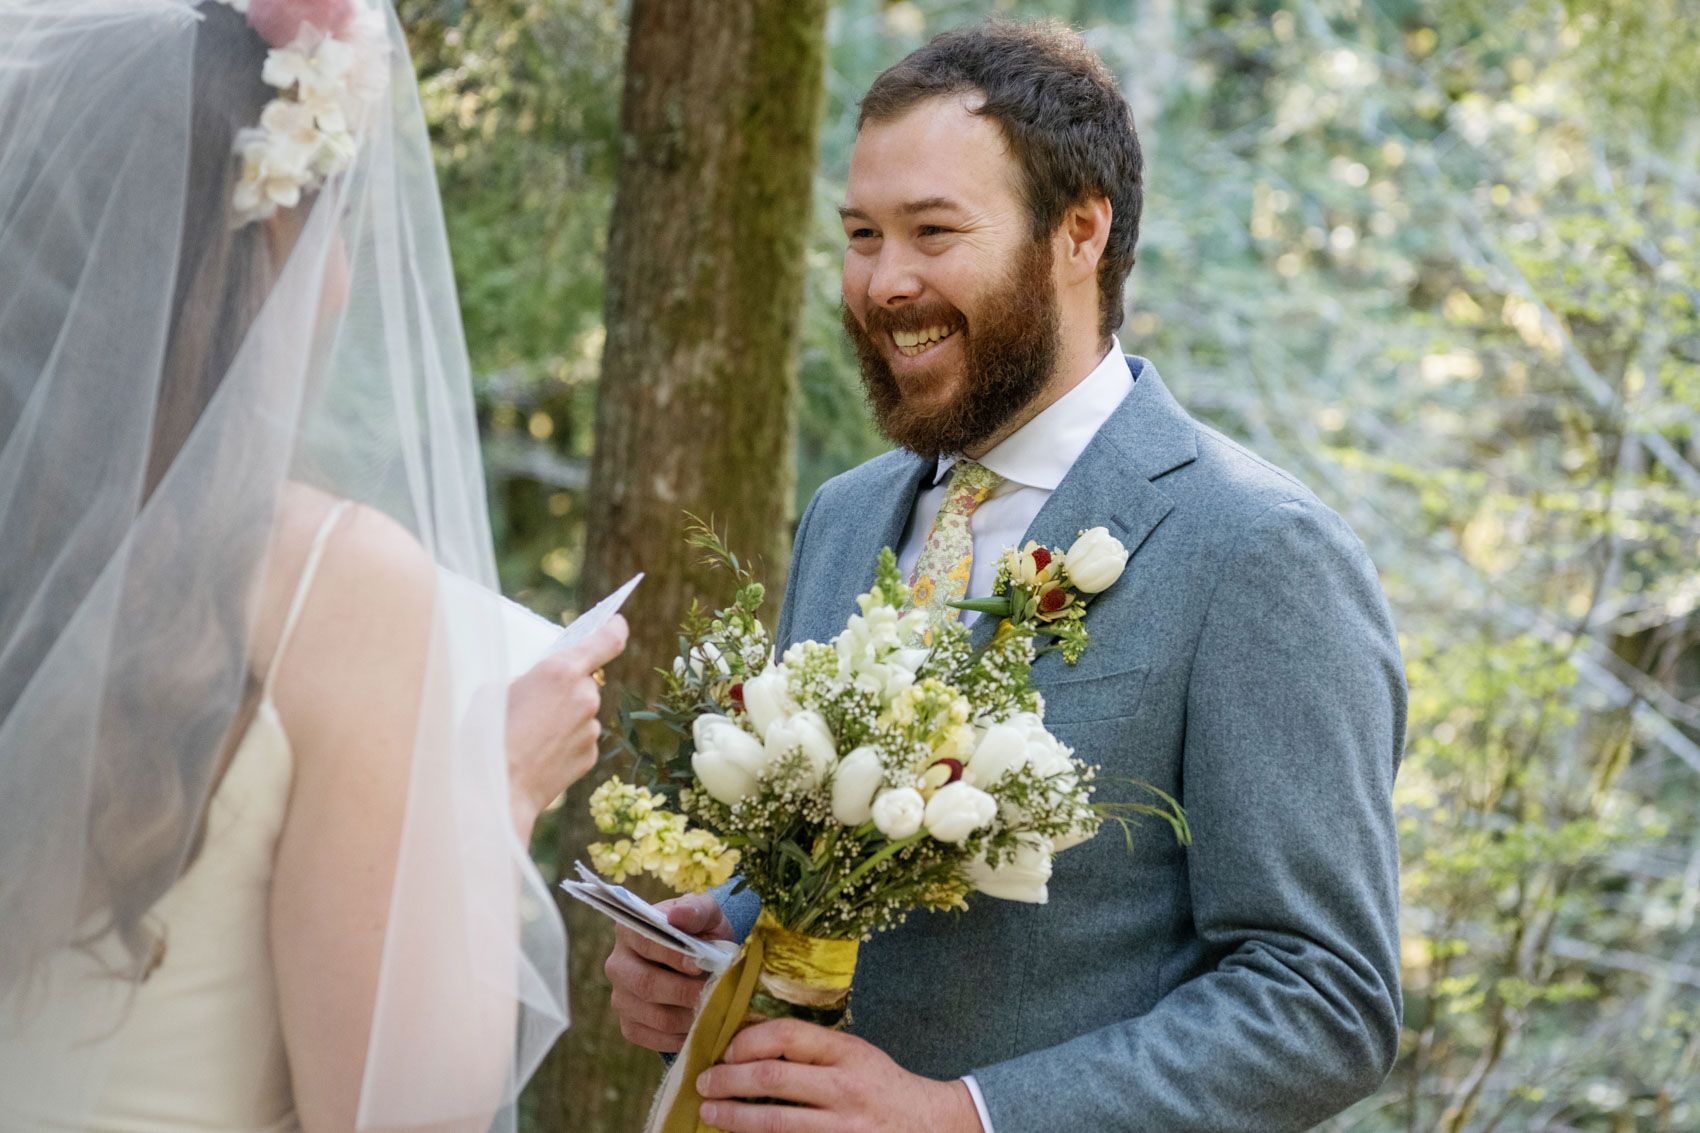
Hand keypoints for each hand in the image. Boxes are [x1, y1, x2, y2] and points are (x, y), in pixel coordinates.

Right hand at [505, 615, 628, 837]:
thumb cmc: (486, 735)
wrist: (496, 791)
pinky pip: (580, 739)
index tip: (617, 623)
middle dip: (565, 689)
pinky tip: (539, 755)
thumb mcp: (496, 691)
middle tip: (534, 705)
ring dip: (563, 718)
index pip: (606, 640)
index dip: (613, 629)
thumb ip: (528, 680)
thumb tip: (539, 687)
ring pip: (581, 713)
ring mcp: (591, 728)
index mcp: (561, 670)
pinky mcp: (590, 755)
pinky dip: (564, 743)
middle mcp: (585, 696)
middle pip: (584, 682)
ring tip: (529, 737)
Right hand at [605, 892, 732, 1051]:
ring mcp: (620, 998)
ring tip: (714, 1008)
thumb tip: (678, 915)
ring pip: (654, 1016)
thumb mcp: (707, 914)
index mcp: (630, 929)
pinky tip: (700, 1025)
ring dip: (689, 1016)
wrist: (705, 961)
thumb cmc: (703, 933)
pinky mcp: (629, 1026)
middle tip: (714, 993)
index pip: (646, 943)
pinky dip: (681, 1036)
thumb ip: (696, 909)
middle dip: (685, 991)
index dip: (674, 956)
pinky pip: (653, 1038)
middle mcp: (617, 964)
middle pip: (645, 984)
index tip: (701, 964)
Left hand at [695, 1020, 981, 1132]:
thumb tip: (748, 1034)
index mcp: (846, 1052)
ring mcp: (841, 1128)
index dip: (747, 1042)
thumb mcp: (853, 1053)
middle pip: (771, 1079)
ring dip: (733, 1118)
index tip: (726, 1051)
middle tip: (704, 1083)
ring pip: (774, 1123)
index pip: (785, 1036)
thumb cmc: (881, 1085)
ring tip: (710, 1114)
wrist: (929, 1127)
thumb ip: (809, 1046)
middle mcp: (844, 1088)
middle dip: (728, 1081)